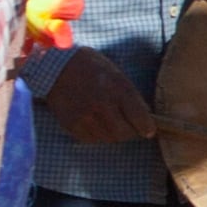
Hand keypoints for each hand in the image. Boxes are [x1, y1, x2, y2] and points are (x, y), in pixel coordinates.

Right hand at [40, 48, 158, 146]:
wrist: (57, 67)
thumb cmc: (92, 68)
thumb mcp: (118, 75)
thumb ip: (131, 97)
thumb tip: (145, 117)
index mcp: (118, 89)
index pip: (140, 118)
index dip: (147, 127)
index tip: (149, 130)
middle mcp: (102, 104)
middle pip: (125, 133)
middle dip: (131, 132)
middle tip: (130, 127)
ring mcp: (86, 116)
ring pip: (109, 138)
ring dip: (114, 134)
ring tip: (111, 122)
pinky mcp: (72, 124)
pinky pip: (92, 139)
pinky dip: (98, 135)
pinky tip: (96, 123)